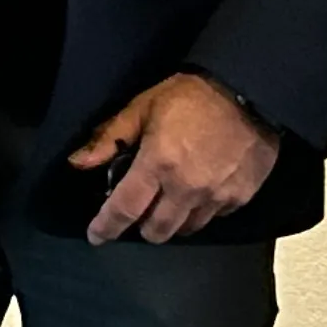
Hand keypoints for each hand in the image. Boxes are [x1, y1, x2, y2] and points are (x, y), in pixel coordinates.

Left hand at [70, 72, 281, 244]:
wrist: (248, 89)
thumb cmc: (190, 95)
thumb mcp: (143, 107)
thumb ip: (110, 137)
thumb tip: (78, 162)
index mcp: (158, 164)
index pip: (125, 208)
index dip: (106, 227)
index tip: (96, 236)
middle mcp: (186, 188)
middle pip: (157, 231)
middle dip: (143, 225)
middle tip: (141, 208)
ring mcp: (216, 196)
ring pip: (186, 229)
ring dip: (173, 221)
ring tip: (170, 201)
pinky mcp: (241, 197)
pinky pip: (214, 218)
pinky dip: (202, 211)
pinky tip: (199, 192)